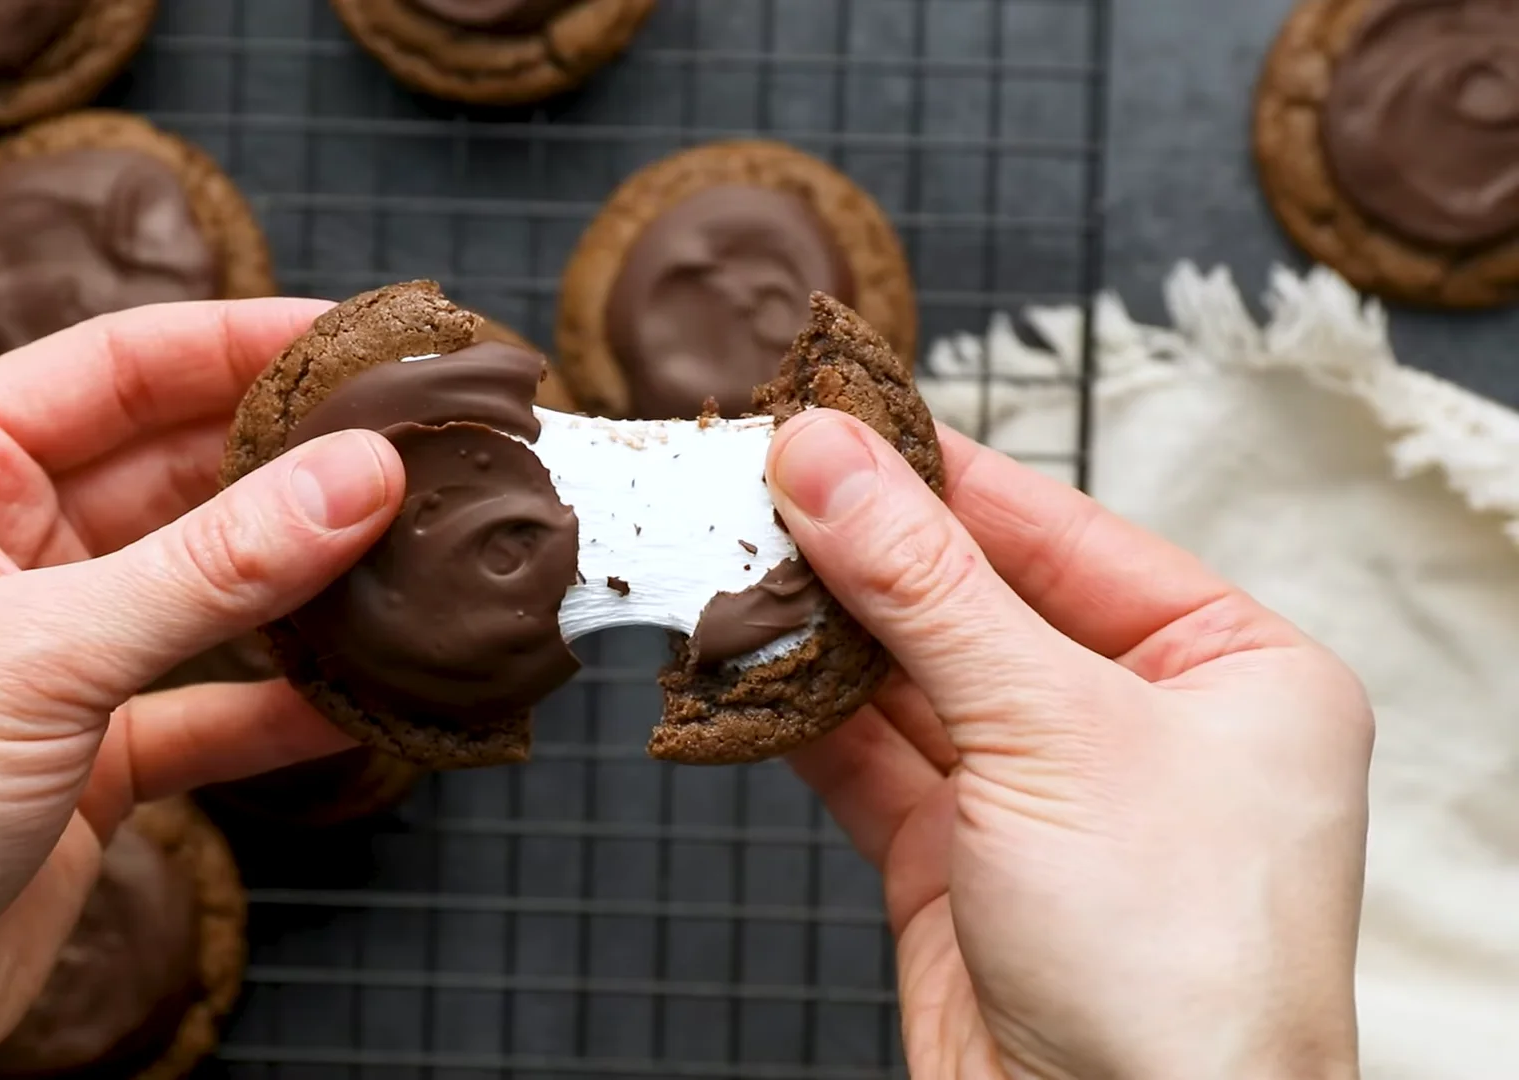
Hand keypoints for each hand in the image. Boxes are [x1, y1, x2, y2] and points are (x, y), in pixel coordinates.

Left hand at [0, 301, 400, 1076]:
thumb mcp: (40, 655)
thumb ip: (213, 566)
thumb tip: (357, 476)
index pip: (113, 368)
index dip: (240, 342)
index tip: (360, 337)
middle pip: (171, 469)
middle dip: (288, 460)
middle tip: (411, 444)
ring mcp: (48, 653)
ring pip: (202, 586)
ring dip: (298, 580)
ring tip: (409, 556)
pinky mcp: (89, 753)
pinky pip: (210, 704)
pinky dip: (282, 703)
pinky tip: (360, 697)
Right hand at [765, 410, 1370, 1079]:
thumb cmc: (1174, 966)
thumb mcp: (1051, 733)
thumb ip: (926, 587)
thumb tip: (827, 458)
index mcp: (1230, 670)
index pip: (1061, 532)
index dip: (939, 473)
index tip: (833, 416)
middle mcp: (1140, 727)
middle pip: (974, 601)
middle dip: (864, 555)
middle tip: (756, 483)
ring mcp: (1042, 799)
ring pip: (910, 682)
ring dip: (819, 634)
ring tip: (728, 564)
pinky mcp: (956, 867)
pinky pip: (867, 762)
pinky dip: (799, 719)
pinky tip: (739, 669)